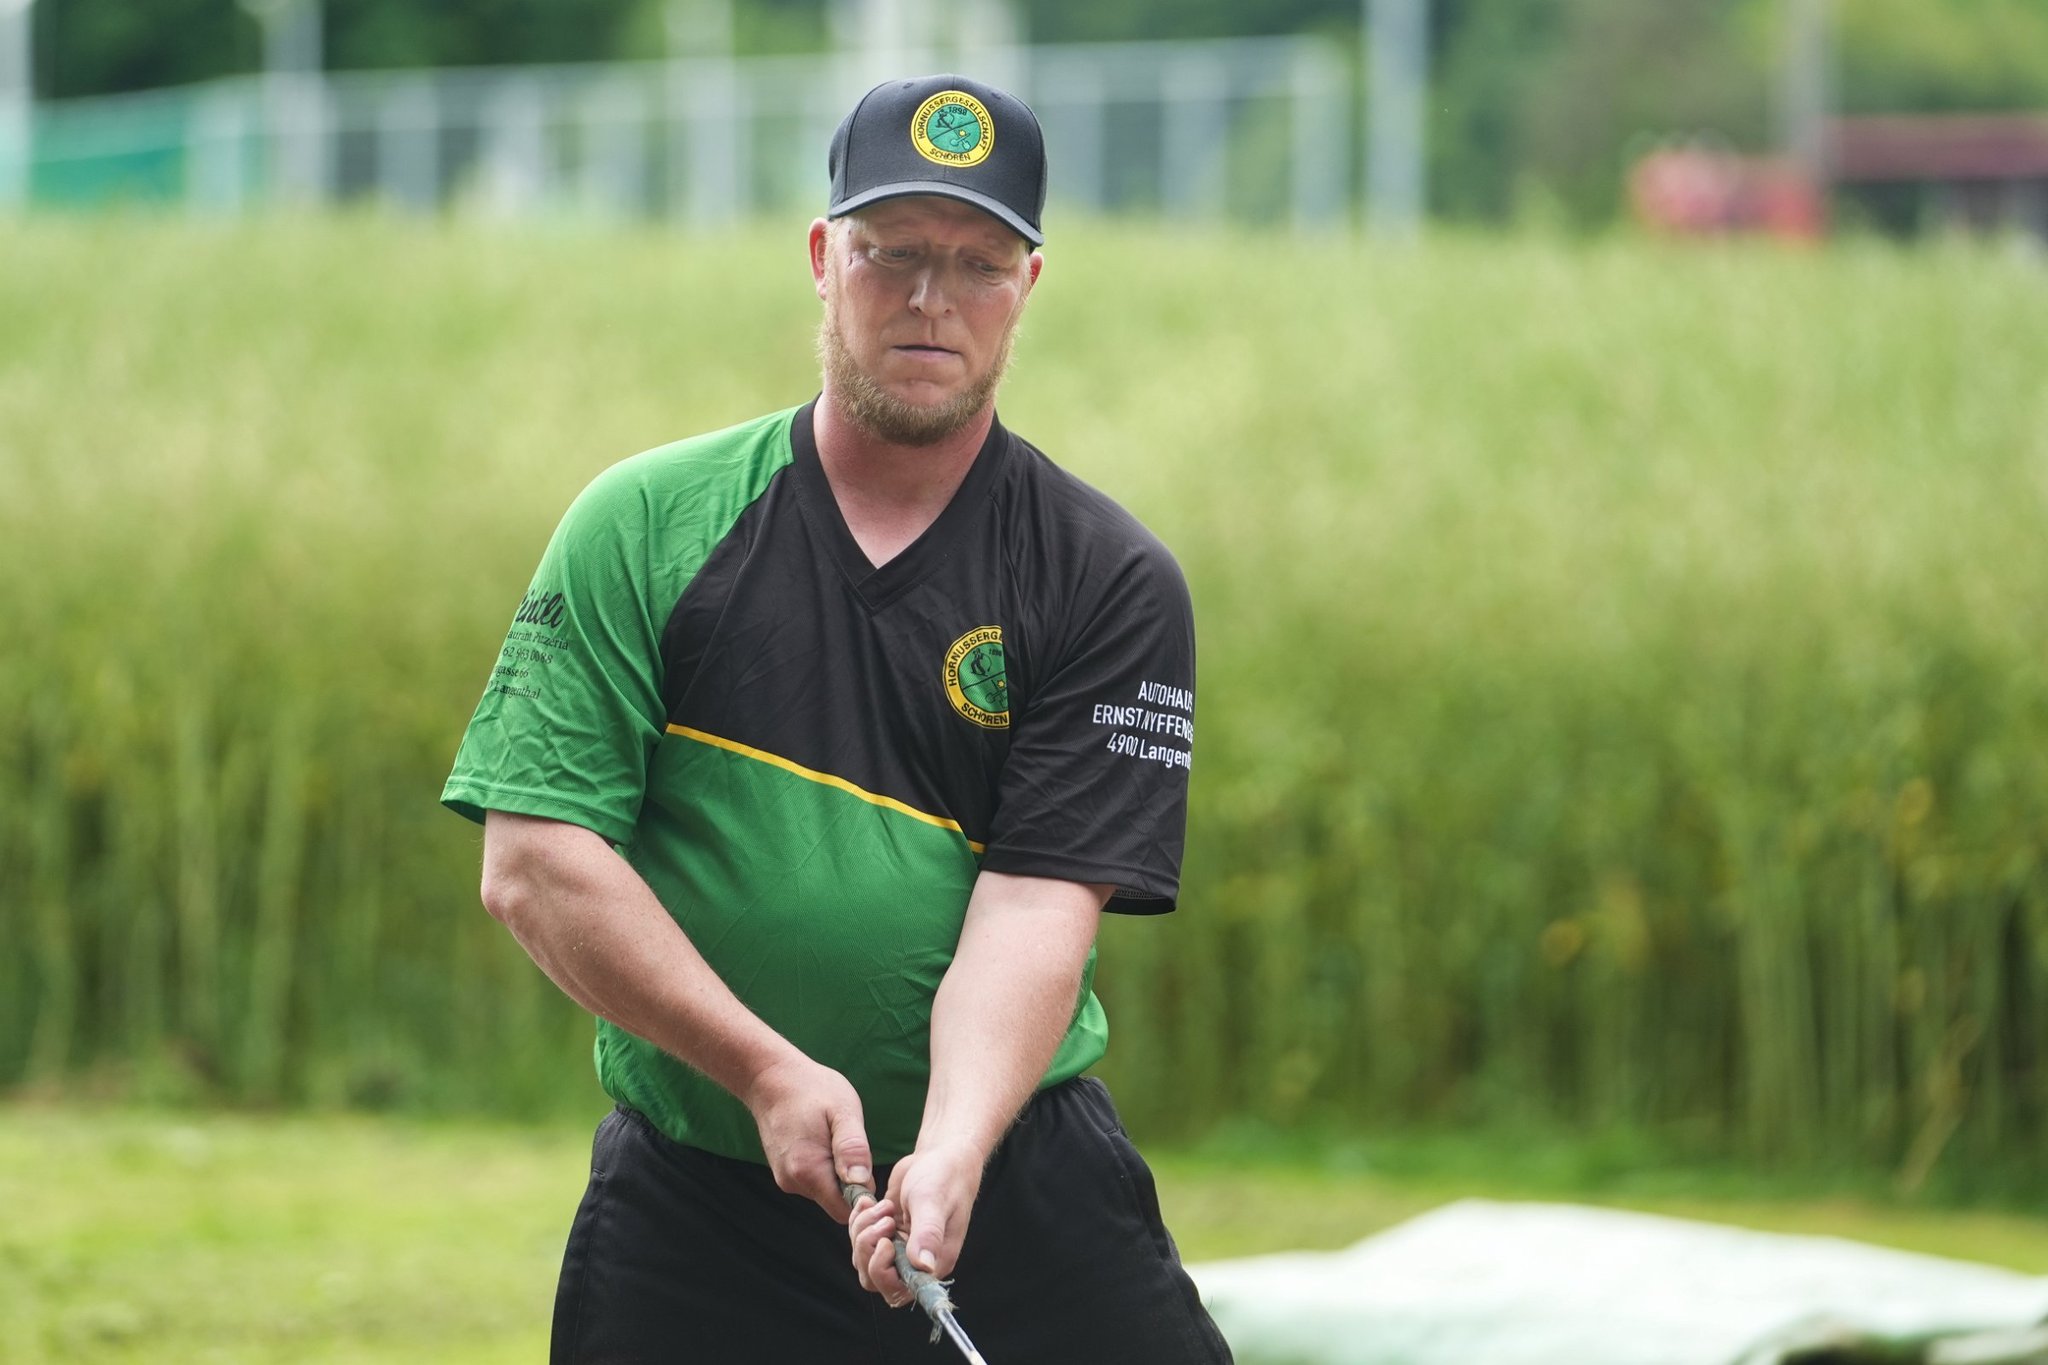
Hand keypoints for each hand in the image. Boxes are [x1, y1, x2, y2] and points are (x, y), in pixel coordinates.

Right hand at [742, 1054, 872, 1223]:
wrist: (770, 1077)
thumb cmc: (811, 1089)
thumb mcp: (843, 1110)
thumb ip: (853, 1148)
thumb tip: (863, 1183)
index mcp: (809, 1170)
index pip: (845, 1211)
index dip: (864, 1200)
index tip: (873, 1175)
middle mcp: (793, 1181)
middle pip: (835, 1203)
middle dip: (852, 1186)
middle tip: (858, 1150)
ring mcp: (785, 1178)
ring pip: (824, 1192)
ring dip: (838, 1175)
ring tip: (840, 1141)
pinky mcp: (784, 1171)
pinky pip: (813, 1181)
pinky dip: (825, 1168)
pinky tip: (826, 1142)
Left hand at [848, 1140, 983, 1305]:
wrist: (942, 1156)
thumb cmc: (945, 1178)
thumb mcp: (932, 1203)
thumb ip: (927, 1235)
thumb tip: (923, 1267)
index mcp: (932, 1264)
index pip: (897, 1290)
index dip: (883, 1271)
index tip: (887, 1241)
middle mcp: (914, 1261)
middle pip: (873, 1278)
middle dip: (867, 1249)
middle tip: (883, 1219)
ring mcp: (899, 1247)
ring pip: (863, 1258)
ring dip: (863, 1232)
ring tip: (882, 1206)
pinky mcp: (887, 1232)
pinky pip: (860, 1238)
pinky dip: (859, 1221)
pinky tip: (870, 1202)